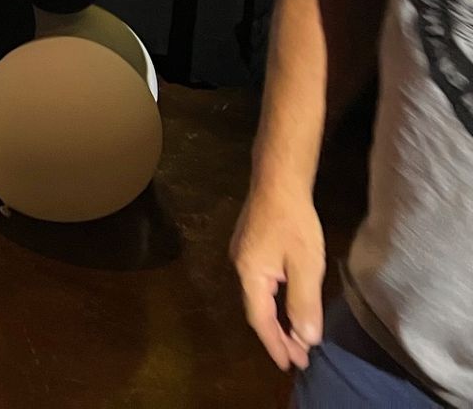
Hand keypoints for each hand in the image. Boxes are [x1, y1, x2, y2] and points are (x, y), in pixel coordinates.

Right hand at [230, 184, 326, 370]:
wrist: (278, 181)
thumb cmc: (294, 223)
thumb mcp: (306, 266)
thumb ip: (304, 303)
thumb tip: (306, 339)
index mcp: (250, 275)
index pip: (260, 320)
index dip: (276, 345)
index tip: (292, 366)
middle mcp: (240, 267)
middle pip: (257, 311)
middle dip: (278, 337)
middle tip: (300, 358)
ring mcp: (243, 255)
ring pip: (259, 298)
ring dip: (277, 321)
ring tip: (297, 339)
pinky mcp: (250, 246)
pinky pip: (261, 285)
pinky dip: (275, 303)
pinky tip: (287, 305)